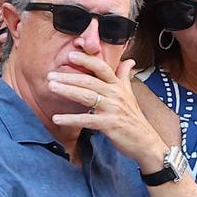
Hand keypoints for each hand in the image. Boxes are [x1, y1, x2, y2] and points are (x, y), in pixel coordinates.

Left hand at [48, 53, 166, 168]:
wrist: (145, 141)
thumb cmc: (134, 118)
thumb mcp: (130, 94)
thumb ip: (124, 76)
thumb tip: (129, 61)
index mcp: (118, 86)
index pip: (102, 68)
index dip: (87, 60)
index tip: (71, 55)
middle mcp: (115, 94)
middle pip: (89, 81)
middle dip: (68, 76)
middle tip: (51, 74)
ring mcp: (112, 109)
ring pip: (87, 96)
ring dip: (67, 91)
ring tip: (51, 87)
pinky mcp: (109, 124)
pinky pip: (86, 119)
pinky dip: (71, 118)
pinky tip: (56, 118)